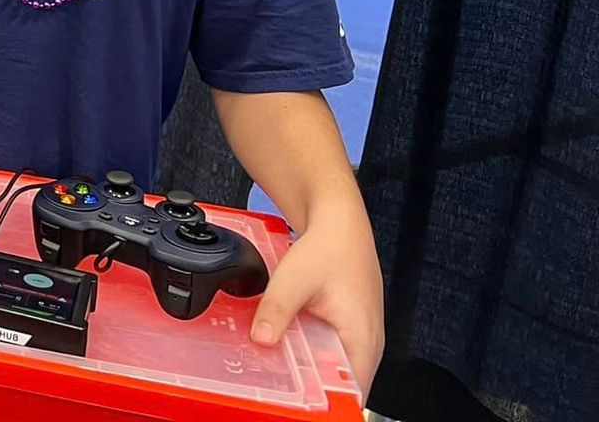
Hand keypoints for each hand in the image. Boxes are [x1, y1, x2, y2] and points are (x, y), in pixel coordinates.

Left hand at [250, 203, 383, 398]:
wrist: (340, 225)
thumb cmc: (330, 248)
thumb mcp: (296, 277)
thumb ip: (278, 308)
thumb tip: (263, 340)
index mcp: (362, 341)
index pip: (350, 394)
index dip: (326, 404)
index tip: (299, 404)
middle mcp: (366, 347)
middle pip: (341, 387)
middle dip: (312, 391)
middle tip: (278, 389)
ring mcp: (359, 340)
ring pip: (334, 372)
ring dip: (309, 374)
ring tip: (277, 371)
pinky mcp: (348, 332)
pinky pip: (330, 355)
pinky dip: (310, 357)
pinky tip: (285, 350)